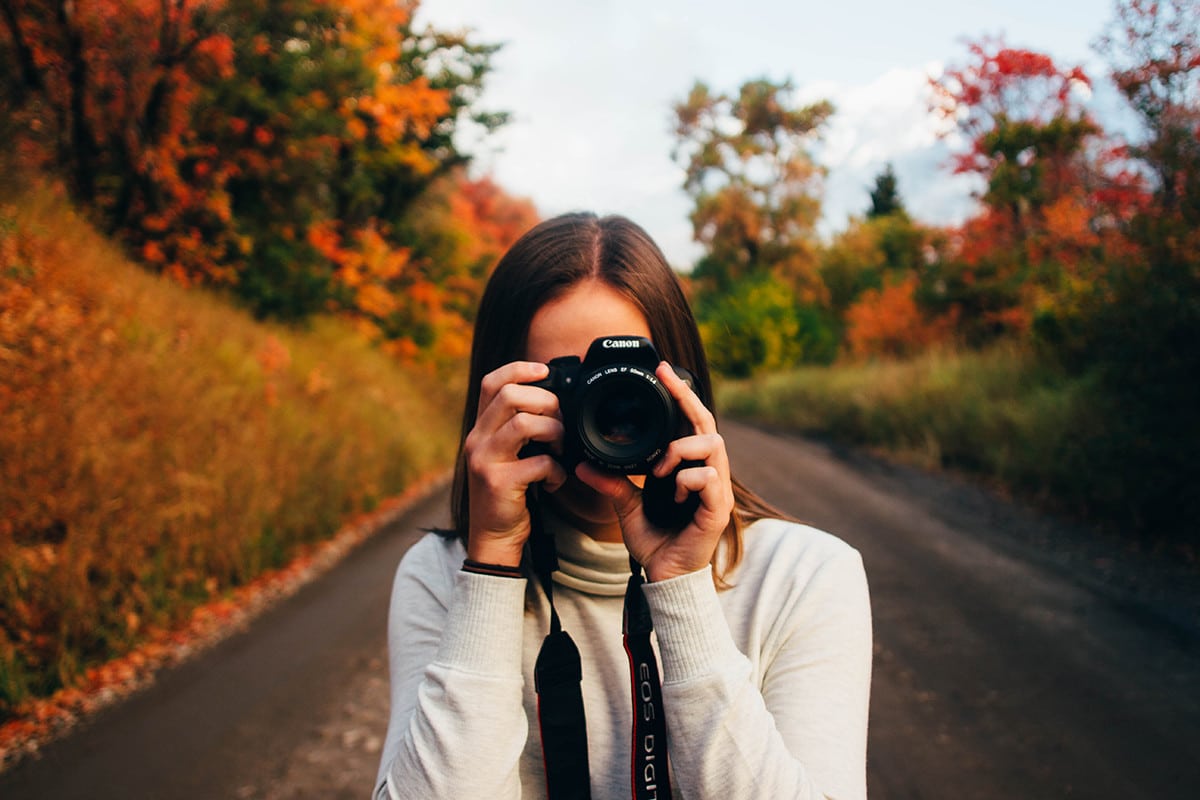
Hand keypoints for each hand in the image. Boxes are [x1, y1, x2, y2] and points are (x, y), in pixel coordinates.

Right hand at [464, 361, 566, 566]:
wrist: (493, 537)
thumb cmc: (508, 493)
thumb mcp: (506, 454)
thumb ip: (519, 428)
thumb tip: (554, 402)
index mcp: (480, 428)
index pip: (491, 382)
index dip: (519, 369)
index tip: (545, 371)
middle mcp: (477, 440)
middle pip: (510, 395)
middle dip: (546, 402)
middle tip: (559, 423)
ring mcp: (485, 461)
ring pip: (525, 423)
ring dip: (554, 432)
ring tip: (560, 449)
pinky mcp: (499, 483)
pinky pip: (539, 462)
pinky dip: (556, 470)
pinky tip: (555, 481)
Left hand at [575, 362, 733, 581]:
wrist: (664, 578)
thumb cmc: (654, 541)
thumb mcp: (626, 505)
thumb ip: (612, 482)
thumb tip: (583, 463)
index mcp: (688, 468)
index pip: (690, 423)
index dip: (680, 394)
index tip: (662, 370)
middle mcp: (707, 474)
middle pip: (707, 424)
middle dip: (687, 398)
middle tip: (666, 379)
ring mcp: (717, 491)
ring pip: (712, 445)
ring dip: (681, 450)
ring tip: (659, 470)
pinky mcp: (719, 510)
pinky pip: (708, 478)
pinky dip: (685, 480)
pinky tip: (670, 495)